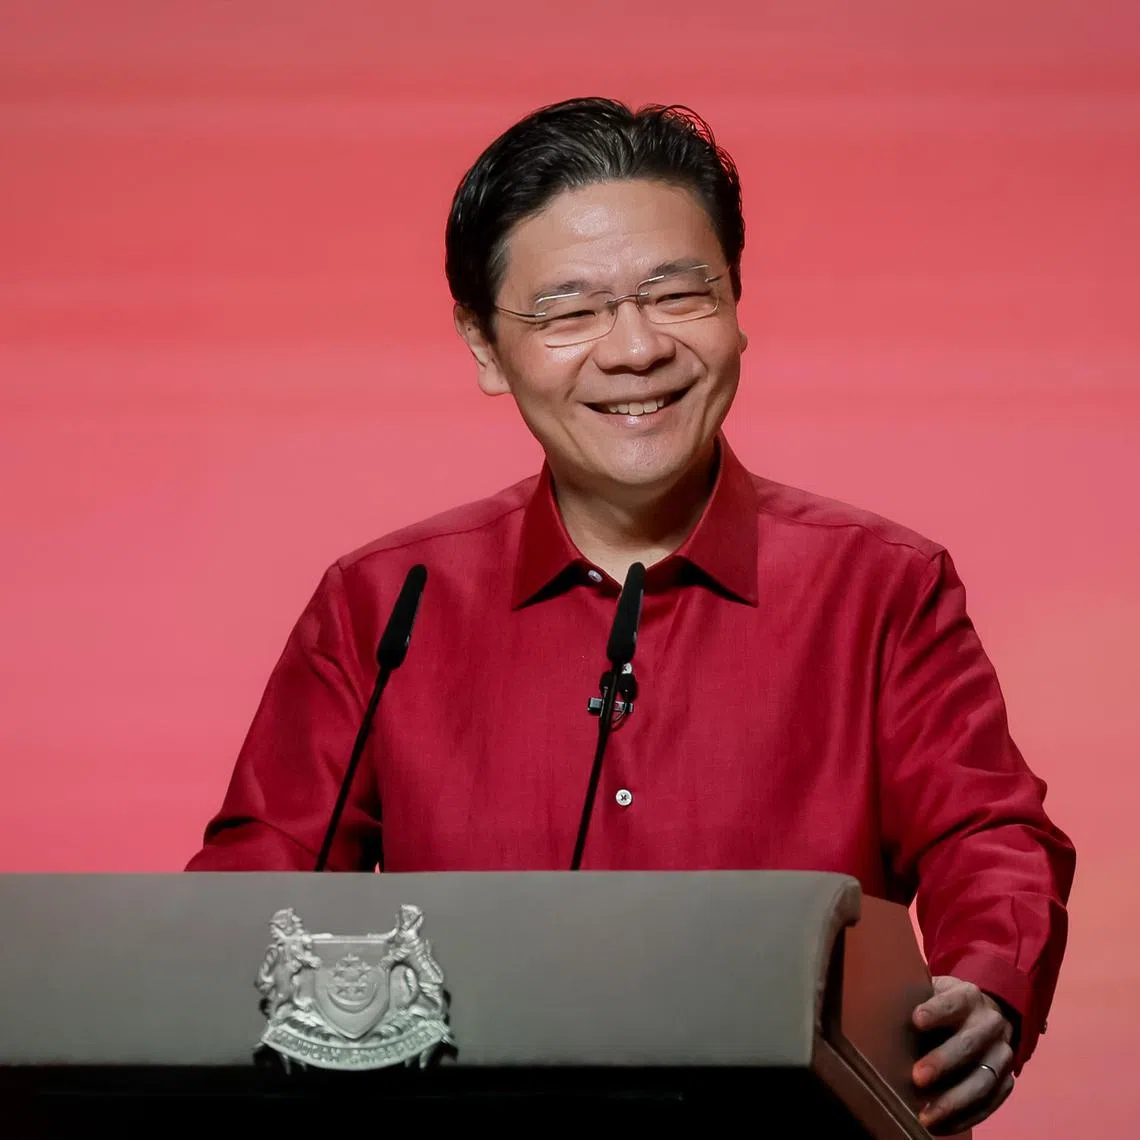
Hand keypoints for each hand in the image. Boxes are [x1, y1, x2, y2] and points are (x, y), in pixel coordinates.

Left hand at [911, 975, 1015, 1133]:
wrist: (982, 1017)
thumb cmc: (940, 1006)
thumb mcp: (929, 993)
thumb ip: (912, 1001)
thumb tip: (875, 1015)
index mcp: (968, 996)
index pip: (953, 1002)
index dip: (936, 1011)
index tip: (915, 1020)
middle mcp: (990, 1023)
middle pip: (969, 1043)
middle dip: (943, 1062)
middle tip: (917, 1077)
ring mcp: (1002, 1054)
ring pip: (983, 1080)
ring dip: (954, 1100)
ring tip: (926, 1116)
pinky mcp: (1006, 1081)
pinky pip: (990, 1103)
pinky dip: (965, 1118)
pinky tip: (940, 1126)